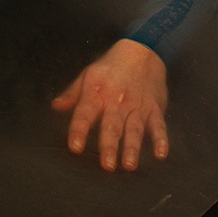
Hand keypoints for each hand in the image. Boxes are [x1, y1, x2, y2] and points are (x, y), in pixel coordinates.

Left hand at [52, 38, 168, 171]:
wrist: (142, 51)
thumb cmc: (110, 67)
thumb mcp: (88, 75)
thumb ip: (73, 94)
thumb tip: (56, 106)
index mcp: (97, 93)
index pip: (85, 113)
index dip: (80, 130)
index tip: (75, 148)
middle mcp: (117, 101)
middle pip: (112, 125)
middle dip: (109, 146)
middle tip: (107, 165)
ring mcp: (137, 105)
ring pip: (134, 129)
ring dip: (132, 147)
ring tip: (129, 165)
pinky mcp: (154, 108)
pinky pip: (158, 125)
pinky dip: (161, 139)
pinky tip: (161, 154)